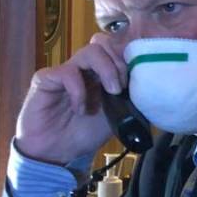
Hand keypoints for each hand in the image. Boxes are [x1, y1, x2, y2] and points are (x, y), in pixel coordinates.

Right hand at [14, 33, 128, 164]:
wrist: (57, 153)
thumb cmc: (85, 133)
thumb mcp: (117, 115)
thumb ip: (129, 97)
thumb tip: (150, 85)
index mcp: (101, 73)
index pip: (116, 47)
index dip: (129, 56)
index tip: (138, 76)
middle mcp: (84, 68)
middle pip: (105, 43)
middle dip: (120, 62)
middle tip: (123, 87)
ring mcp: (66, 71)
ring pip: (90, 51)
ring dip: (106, 70)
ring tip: (111, 93)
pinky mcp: (46, 79)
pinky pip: (67, 72)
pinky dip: (79, 90)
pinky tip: (81, 108)